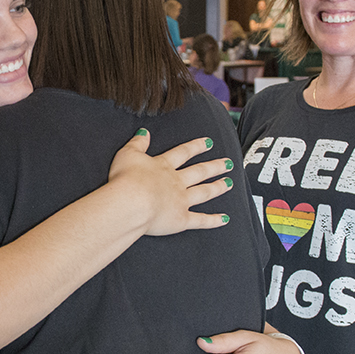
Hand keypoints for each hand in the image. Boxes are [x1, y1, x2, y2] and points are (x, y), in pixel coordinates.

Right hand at [108, 130, 233, 237]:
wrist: (131, 202)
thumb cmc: (125, 179)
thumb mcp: (127, 154)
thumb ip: (137, 143)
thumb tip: (144, 133)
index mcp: (164, 166)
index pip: (183, 153)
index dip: (196, 147)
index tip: (208, 143)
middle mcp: (176, 182)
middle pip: (200, 172)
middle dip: (214, 166)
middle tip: (228, 163)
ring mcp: (181, 201)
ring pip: (204, 192)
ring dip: (218, 187)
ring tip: (229, 183)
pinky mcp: (181, 219)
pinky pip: (200, 220)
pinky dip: (213, 220)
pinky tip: (224, 219)